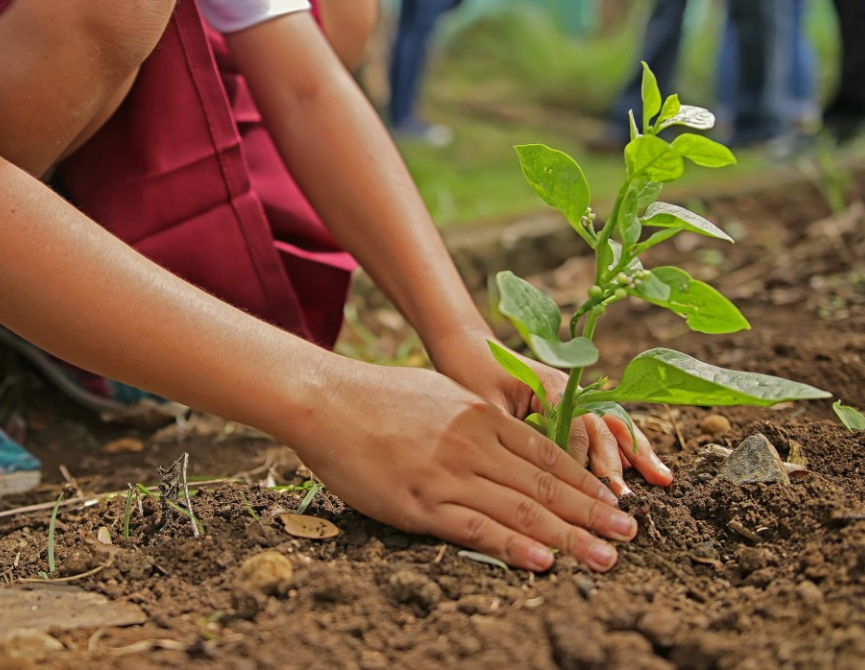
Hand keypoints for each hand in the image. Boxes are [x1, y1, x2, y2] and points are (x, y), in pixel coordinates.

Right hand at [291, 362, 640, 571]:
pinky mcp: (419, 503)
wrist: (326, 400)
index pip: (547, 455)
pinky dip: (513, 547)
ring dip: (569, 536)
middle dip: (592, 513)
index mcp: (481, 416)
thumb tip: (508, 438)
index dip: (586, 482)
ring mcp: (448, 474)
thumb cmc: (380, 396)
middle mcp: (474, 444)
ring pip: (520, 511)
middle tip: (629, 535)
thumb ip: (478, 419)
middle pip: (545, 486)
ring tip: (604, 556)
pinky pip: (475, 529)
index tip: (613, 502)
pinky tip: (543, 561)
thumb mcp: (441, 394)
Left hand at [428, 329, 673, 495]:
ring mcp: (575, 396)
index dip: (581, 463)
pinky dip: (627, 447)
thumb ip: (512, 433)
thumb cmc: (470, 375)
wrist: (468, 348)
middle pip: (600, 428)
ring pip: (612, 426)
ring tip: (662, 480)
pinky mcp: (573, 406)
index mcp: (551, 385)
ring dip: (636, 454)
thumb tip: (530, 473)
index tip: (587, 494)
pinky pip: (605, 427)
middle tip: (624, 499)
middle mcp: (570, 389)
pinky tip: (647, 468)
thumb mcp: (485, 405)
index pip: (575, 428)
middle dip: (614, 464)